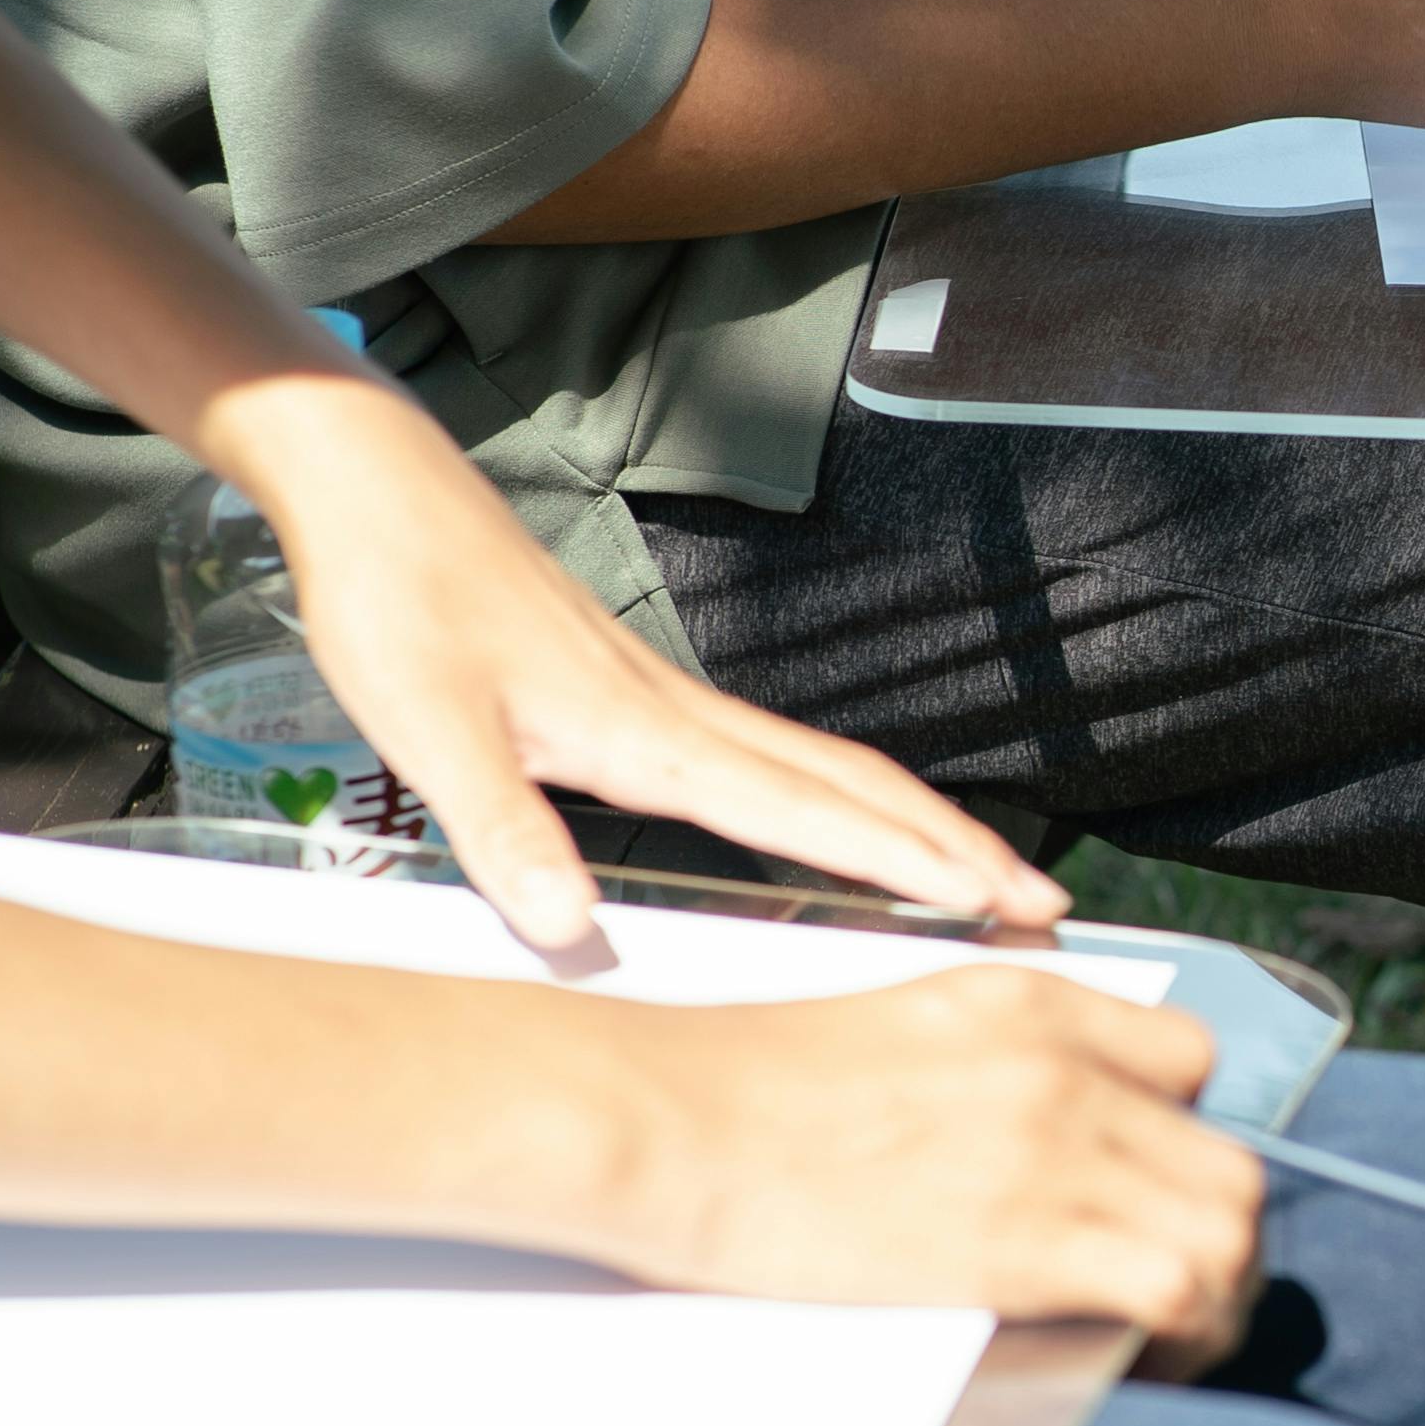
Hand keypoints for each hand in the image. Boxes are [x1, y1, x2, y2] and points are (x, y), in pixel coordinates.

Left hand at [214, 374, 1067, 954]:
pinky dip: (844, 802)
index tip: (999, 898)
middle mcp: (681, 717)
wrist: (382, 495)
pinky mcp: (641, 697)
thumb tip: (568, 930)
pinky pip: (779, 760)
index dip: (910, 861)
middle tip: (1042, 901)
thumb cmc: (401, 602)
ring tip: (978, 874)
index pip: (811, 810)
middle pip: (856, 785)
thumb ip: (502, 828)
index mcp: (649, 735)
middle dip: (955, 846)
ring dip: (912, 823)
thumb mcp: (426, 727)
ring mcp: (668, 702)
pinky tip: (841, 827)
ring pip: (827, 769)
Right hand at [609, 966, 1266, 1372]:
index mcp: (1034, 1004)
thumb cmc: (740, 1086)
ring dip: (1220, 1293)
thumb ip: (986, 1059)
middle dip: (1219, 1234)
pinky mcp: (1025, 1241)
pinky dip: (1186, 1333)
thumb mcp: (897, 1023)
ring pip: (1228, 1229)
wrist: (669, 1119)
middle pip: (1228, 1161)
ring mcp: (1054, 1151)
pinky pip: (1176, 1289)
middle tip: (1181, 1285)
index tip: (1153, 1191)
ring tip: (1177, 1337)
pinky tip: (1152, 1358)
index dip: (1184, 1138)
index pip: (1190, 1064)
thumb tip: (1019, 1132)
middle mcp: (1067, 1068)